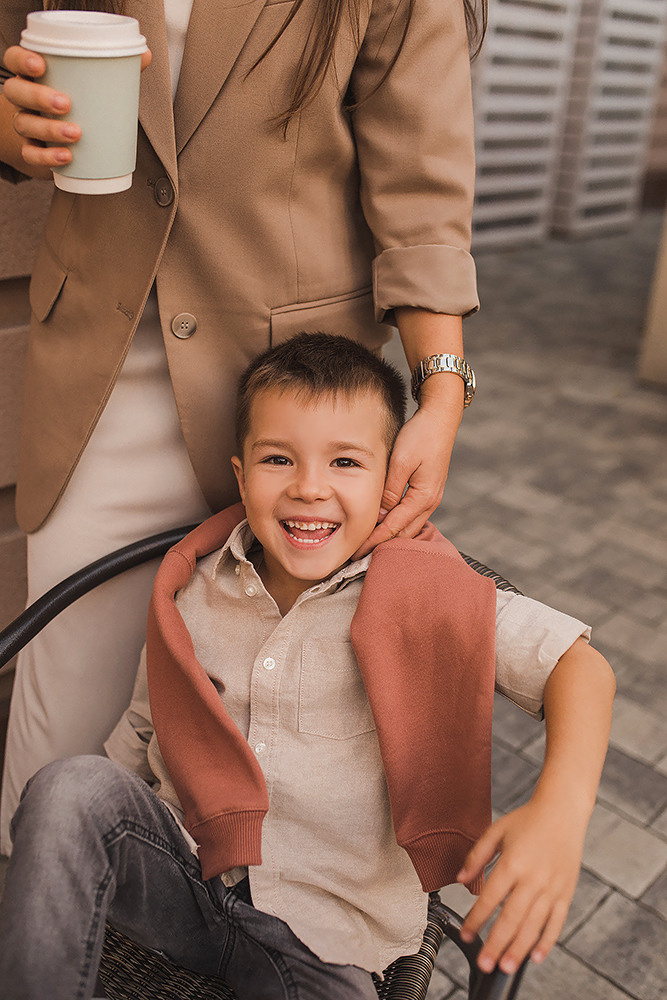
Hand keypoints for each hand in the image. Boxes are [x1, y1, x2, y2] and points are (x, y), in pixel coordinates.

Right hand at [2, 44, 150, 174]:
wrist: (53, 143)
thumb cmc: (74, 106)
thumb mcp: (89, 87)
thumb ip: (114, 71)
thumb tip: (145, 55)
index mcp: (34, 76)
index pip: (15, 60)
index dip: (22, 60)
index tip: (40, 64)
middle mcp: (24, 99)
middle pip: (17, 92)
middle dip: (39, 96)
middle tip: (66, 103)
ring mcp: (26, 125)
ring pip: (25, 124)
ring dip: (49, 129)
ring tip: (76, 133)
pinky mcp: (32, 151)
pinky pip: (32, 154)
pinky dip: (48, 157)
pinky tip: (66, 157)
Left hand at [353, 391, 459, 558]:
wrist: (440, 418)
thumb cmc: (420, 436)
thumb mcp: (401, 461)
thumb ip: (391, 489)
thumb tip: (380, 514)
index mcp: (423, 497)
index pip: (394, 528)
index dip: (374, 542)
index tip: (357, 553)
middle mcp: (429, 502)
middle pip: (403, 534)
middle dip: (382, 547)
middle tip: (359, 559)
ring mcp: (430, 498)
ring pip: (409, 528)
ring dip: (390, 539)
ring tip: (370, 549)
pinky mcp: (427, 491)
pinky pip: (411, 517)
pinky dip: (397, 526)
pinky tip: (385, 528)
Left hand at [456, 800, 584, 974]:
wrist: (563, 811)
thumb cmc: (528, 820)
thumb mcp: (496, 831)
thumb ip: (476, 856)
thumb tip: (460, 880)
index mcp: (513, 862)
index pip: (491, 897)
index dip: (477, 918)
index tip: (466, 933)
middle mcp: (533, 878)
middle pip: (512, 918)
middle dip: (496, 943)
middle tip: (484, 964)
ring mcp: (552, 888)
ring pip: (534, 925)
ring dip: (519, 949)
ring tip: (506, 966)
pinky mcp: (566, 893)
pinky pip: (556, 922)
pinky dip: (546, 942)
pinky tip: (535, 956)